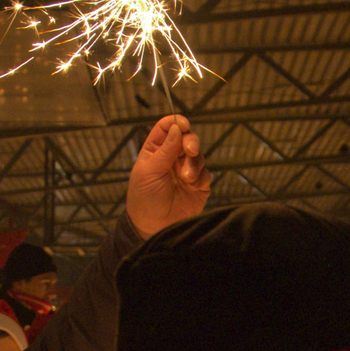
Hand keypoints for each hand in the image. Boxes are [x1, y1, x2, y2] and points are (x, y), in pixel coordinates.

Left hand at [126, 114, 209, 238]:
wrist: (152, 227)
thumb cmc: (144, 197)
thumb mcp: (150, 171)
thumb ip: (165, 150)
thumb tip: (177, 127)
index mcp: (156, 150)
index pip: (167, 128)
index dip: (175, 123)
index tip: (183, 125)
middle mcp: (172, 158)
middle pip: (187, 139)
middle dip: (191, 142)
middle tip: (190, 150)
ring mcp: (186, 171)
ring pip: (198, 156)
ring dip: (194, 164)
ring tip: (186, 178)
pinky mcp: (199, 186)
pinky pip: (205, 174)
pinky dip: (200, 177)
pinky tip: (192, 186)